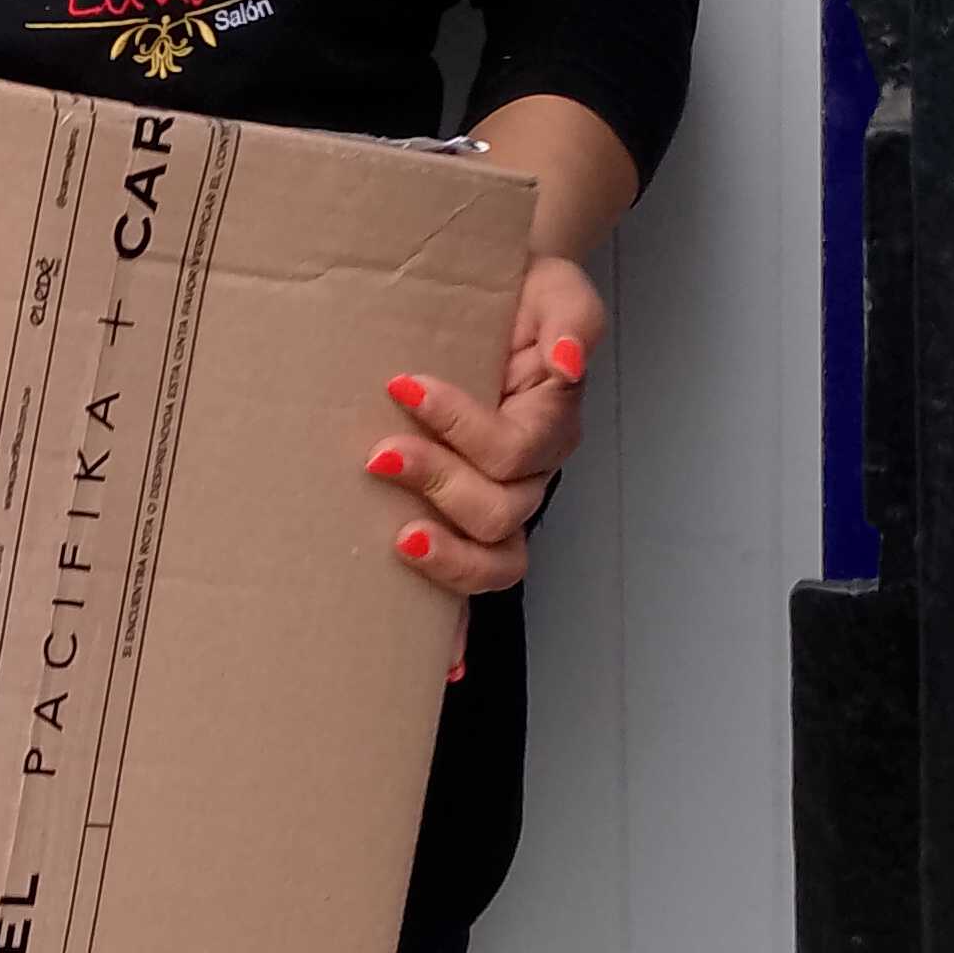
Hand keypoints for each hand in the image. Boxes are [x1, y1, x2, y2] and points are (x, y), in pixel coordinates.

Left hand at [366, 252, 606, 672]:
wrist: (495, 298)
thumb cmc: (522, 293)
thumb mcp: (557, 286)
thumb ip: (572, 321)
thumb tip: (564, 362)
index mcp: (551, 422)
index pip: (514, 447)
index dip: (462, 425)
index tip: (404, 386)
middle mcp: (531, 474)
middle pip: (500, 511)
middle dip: (438, 485)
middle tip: (381, 455)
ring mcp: (503, 503)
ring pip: (494, 559)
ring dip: (446, 557)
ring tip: (397, 538)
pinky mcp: (467, 521)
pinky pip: (474, 586)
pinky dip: (458, 630)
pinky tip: (441, 666)